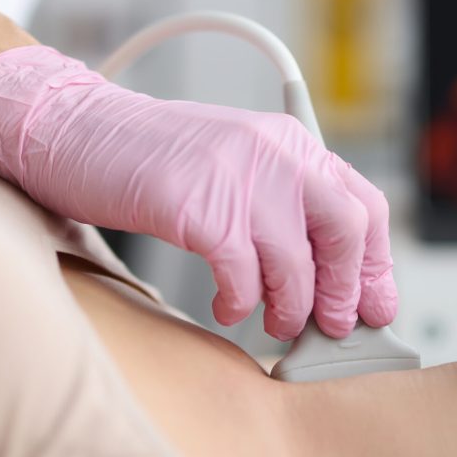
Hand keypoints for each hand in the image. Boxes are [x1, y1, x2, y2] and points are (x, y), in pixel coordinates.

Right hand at [0, 45, 397, 339]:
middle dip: (345, 289)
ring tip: (274, 322)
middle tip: (331, 324)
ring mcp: (238, 175)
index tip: (376, 304)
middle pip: (347, 230)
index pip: (365, 203)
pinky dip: (240, 302)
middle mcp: (277, 152)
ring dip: (290, 308)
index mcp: (293, 142)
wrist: (81, 132)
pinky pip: (242, 274)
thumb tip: (330, 280)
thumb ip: (286, 211)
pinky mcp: (198, 206)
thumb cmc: (159, 161)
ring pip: (296, 262)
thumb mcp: (240, 170)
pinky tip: (228, 306)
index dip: (376, 263)